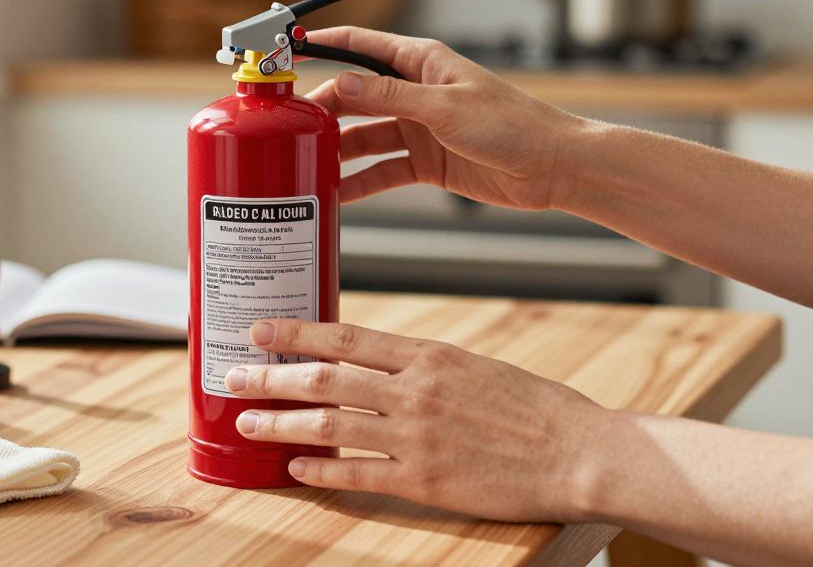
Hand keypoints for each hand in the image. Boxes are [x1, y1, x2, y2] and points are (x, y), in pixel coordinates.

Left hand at [224, 317, 608, 522]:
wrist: (578, 453)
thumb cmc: (533, 408)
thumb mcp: (473, 365)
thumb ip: (420, 364)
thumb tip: (370, 362)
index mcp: (428, 356)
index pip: (345, 337)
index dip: (295, 333)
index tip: (260, 329)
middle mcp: (415, 392)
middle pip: (324, 379)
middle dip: (271, 377)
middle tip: (234, 376)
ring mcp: (416, 438)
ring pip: (329, 425)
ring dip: (280, 422)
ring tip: (247, 421)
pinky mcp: (424, 481)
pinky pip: (357, 474)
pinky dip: (319, 471)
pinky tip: (294, 467)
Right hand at [304, 27, 589, 209]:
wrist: (553, 167)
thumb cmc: (513, 125)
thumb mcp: (445, 108)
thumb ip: (390, 97)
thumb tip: (342, 83)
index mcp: (421, 62)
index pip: (361, 45)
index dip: (323, 44)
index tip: (288, 48)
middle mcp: (415, 92)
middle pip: (354, 94)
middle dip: (323, 106)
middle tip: (290, 123)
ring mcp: (418, 128)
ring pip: (364, 134)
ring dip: (337, 147)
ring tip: (305, 160)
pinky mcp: (425, 162)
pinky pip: (381, 170)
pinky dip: (359, 181)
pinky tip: (336, 192)